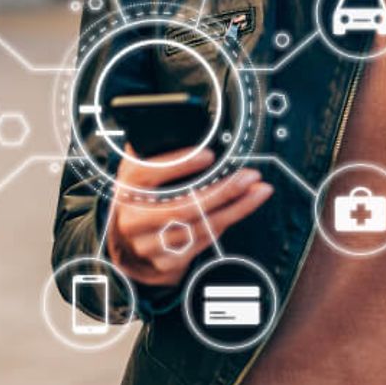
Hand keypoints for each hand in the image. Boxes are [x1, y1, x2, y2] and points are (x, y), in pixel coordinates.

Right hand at [107, 146, 272, 286]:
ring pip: (200, 226)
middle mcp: (134, 218)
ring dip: (236, 208)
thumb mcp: (139, 170)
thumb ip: (152, 149)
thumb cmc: (141, 197)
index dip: (179, 164)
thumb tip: (175, 122)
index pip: (149, 173)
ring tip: (258, 190)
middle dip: (223, 191)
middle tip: (250, 176)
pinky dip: (227, 222)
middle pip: (183, 206)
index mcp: (127, 187)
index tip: (209, 156)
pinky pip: (204, 241)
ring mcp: (149, 244)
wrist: (127, 244)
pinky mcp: (167, 262)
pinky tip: (243, 207)